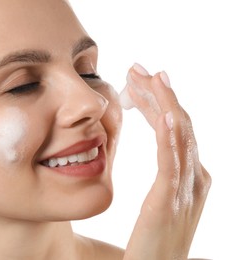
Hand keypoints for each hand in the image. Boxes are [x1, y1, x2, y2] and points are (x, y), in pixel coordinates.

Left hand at [120, 63, 210, 259]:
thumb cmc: (153, 244)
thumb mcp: (163, 208)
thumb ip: (167, 184)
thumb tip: (165, 162)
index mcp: (192, 179)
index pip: (177, 131)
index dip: (160, 103)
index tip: (140, 83)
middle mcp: (195, 179)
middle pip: (180, 125)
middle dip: (160, 94)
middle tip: (138, 69)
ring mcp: (186, 190)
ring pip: (179, 136)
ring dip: (163, 103)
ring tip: (146, 76)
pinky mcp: (168, 201)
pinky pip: (172, 161)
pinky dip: (172, 135)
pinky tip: (166, 113)